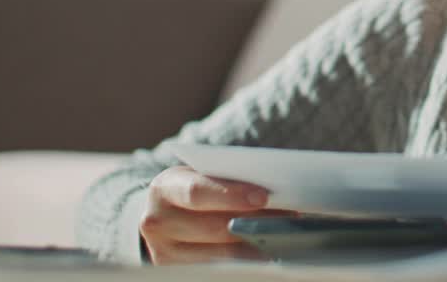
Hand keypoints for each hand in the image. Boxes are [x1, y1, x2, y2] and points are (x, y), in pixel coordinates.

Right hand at [139, 165, 291, 264]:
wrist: (165, 215)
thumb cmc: (193, 189)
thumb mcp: (201, 175)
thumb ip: (227, 180)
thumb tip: (271, 192)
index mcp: (164, 189)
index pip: (197, 192)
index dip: (231, 195)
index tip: (263, 197)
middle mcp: (158, 222)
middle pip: (214, 228)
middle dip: (254, 223)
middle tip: (288, 218)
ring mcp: (164, 253)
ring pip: (220, 255)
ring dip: (256, 246)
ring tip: (284, 237)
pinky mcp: (175, 271)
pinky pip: (217, 270)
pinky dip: (245, 261)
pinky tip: (266, 254)